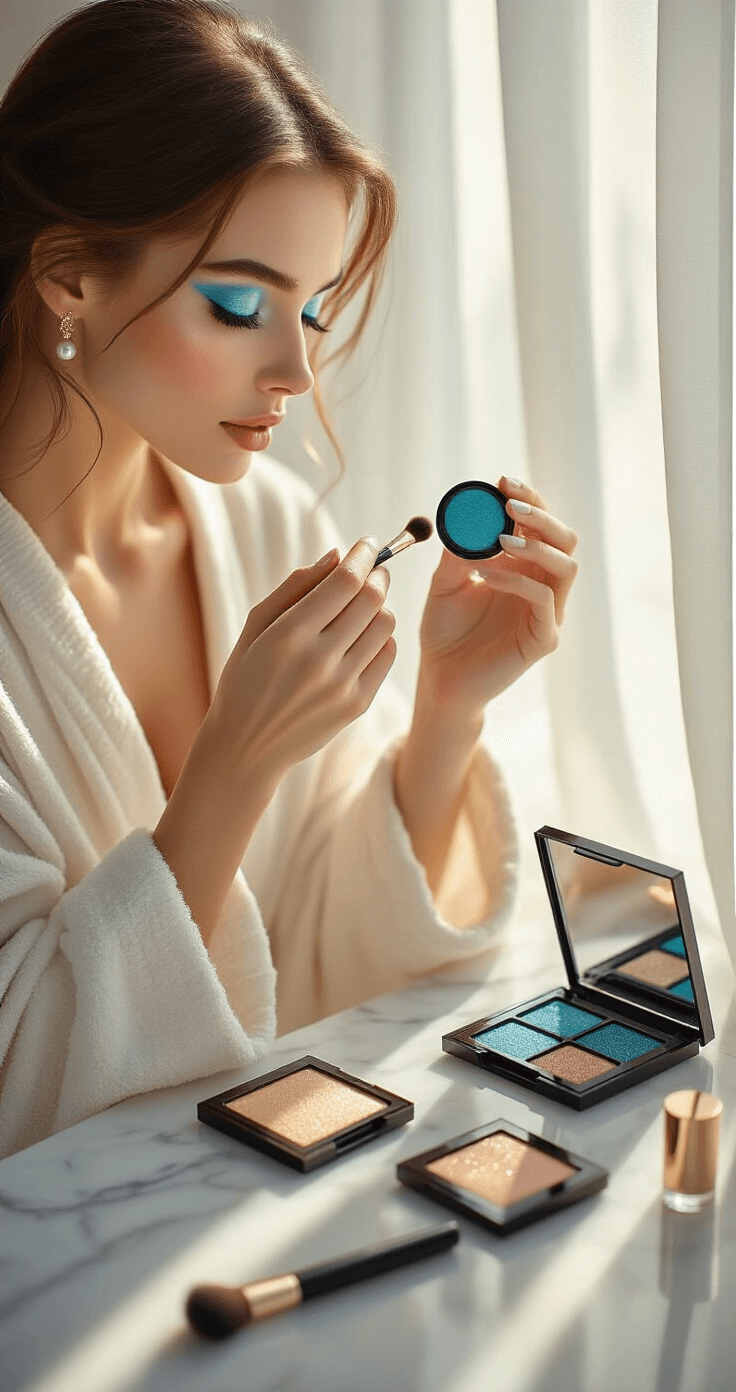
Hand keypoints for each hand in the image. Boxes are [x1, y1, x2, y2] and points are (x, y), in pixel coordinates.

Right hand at [203, 537, 395, 787]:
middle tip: (373, 567)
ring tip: (363, 605)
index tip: (366, 544)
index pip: (345, 582)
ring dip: (380, 606)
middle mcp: (318, 660)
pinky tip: (363, 636)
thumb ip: (295, 586)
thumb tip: (336, 556)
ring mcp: (341, 685)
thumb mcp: (255, 627)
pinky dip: (382, 637)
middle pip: (372, 599)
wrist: (247, 747)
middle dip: (377, 574)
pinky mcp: (356, 705)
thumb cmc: (245, 678)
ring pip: (386, 625)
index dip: (363, 555)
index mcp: (288, 635)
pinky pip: (387, 655)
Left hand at [415, 476, 578, 718]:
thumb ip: (460, 550)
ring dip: (534, 545)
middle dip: (541, 515)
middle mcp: (542, 586)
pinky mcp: (542, 640)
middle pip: (565, 539)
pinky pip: (544, 601)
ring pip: (565, 567)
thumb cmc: (445, 629)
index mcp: (524, 568)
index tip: (502, 481)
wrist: (440, 678)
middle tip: (510, 504)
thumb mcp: (446, 580)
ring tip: (500, 540)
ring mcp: (547, 614)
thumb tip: (470, 514)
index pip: (541, 525)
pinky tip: (487, 576)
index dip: (529, 499)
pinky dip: (517, 581)